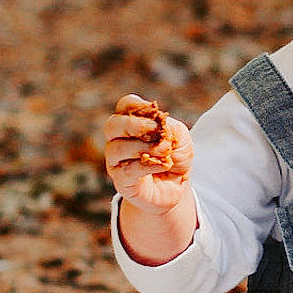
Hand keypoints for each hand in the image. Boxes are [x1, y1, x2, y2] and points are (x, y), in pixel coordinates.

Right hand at [103, 94, 193, 214]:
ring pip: (117, 148)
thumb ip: (169, 126)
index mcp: (131, 123)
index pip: (125, 105)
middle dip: (136, 125)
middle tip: (157, 131)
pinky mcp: (122, 182)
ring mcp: (116, 162)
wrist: (176, 187)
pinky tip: (164, 164)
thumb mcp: (180, 137)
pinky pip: (128, 170)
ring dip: (144, 147)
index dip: (138, 105)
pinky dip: (149, 165)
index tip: (155, 111)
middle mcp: (118, 140)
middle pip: (112, 125)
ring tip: (164, 151)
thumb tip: (157, 126)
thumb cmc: (174, 157)